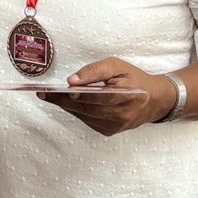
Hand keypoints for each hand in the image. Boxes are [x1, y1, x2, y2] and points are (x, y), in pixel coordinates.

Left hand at [39, 58, 175, 134]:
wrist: (154, 100)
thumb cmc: (133, 78)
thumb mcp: (116, 66)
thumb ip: (94, 71)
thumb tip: (72, 81)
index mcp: (126, 96)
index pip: (97, 96)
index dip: (77, 94)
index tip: (58, 89)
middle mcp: (120, 115)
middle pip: (86, 108)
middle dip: (63, 100)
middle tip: (43, 93)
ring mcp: (114, 126)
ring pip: (84, 115)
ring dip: (66, 106)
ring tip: (49, 96)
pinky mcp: (109, 131)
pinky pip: (87, 120)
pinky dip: (77, 111)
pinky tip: (67, 102)